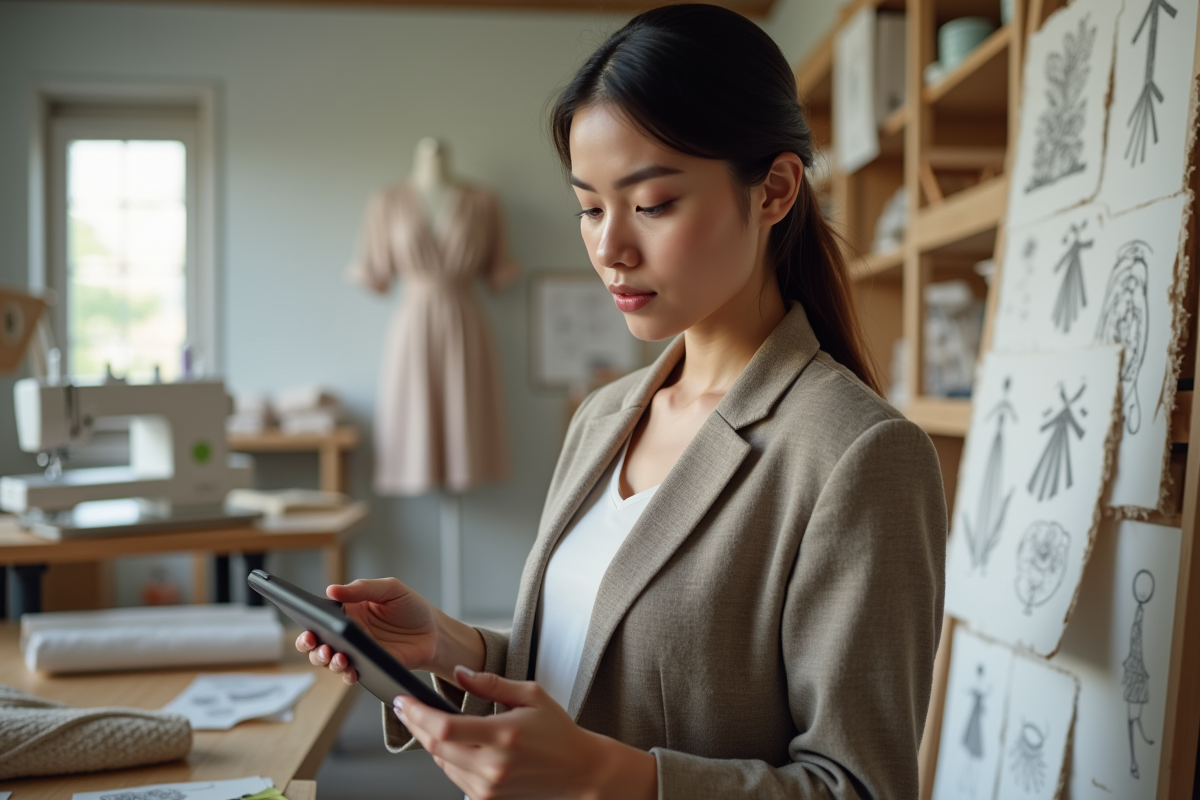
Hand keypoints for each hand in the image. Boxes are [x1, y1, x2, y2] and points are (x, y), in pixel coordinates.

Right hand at [294, 578, 482, 684]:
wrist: (434, 632)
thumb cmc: (411, 607)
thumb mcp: (390, 589)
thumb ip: (362, 588)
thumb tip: (332, 589)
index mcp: (348, 611)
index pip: (321, 616)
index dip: (308, 621)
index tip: (306, 624)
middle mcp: (348, 633)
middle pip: (318, 642)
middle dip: (310, 645)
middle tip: (316, 643)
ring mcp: (356, 652)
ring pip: (329, 660)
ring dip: (327, 660)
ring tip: (337, 655)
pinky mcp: (368, 668)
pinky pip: (349, 674)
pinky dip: (345, 674)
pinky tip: (349, 670)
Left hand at [395, 666, 656, 799]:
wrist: (578, 771)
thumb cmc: (558, 731)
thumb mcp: (531, 695)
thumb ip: (490, 683)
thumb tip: (460, 674)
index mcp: (503, 735)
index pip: (445, 727)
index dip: (418, 713)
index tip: (403, 700)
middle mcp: (493, 766)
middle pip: (436, 746)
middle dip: (415, 724)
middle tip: (405, 706)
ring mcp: (489, 786)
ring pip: (440, 763)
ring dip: (429, 740)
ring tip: (429, 720)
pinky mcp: (487, 798)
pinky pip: (453, 776)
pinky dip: (445, 757)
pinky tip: (450, 742)